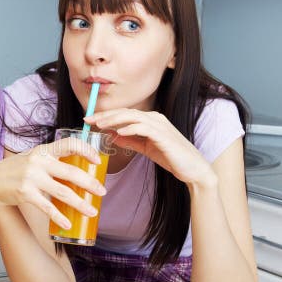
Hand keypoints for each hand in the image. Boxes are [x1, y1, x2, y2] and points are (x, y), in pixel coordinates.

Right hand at [0, 137, 106, 228]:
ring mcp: (31, 178)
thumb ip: (53, 160)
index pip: (69, 144)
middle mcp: (38, 162)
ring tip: (91, 212)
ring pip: (63, 192)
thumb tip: (80, 169)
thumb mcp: (34, 157)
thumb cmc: (18, 169)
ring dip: (80, 204)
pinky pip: (46, 207)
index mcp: (44, 150)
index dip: (86, 150)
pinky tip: (67, 223)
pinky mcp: (25, 193)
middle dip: (90, 183)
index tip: (98, 160)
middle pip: (71, 172)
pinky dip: (58, 216)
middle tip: (102, 192)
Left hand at [85, 109, 215, 186]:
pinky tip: (119, 133)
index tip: (89, 120)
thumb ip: (131, 141)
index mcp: (150, 120)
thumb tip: (112, 137)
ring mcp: (161, 125)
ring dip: (114, 120)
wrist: (193, 170)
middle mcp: (155, 119)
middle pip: (126, 112)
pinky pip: (144, 128)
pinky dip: (130, 128)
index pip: (124, 114)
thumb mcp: (146, 148)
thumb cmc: (171, 157)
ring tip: (99, 125)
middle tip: (88, 119)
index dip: (106, 115)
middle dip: (105, 115)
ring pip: (133, 117)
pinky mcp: (164, 136)